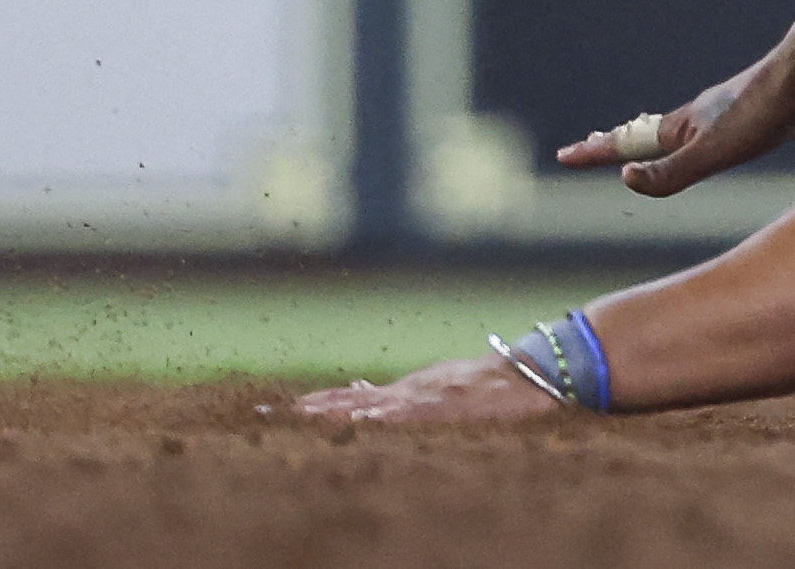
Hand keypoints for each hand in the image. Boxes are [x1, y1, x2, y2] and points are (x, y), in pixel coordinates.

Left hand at [293, 351, 556, 425]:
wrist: (528, 374)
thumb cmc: (485, 387)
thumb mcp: (435, 387)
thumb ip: (395, 394)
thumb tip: (356, 391)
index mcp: (404, 393)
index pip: (349, 399)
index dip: (314, 404)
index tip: (278, 410)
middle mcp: (407, 394)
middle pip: (348, 402)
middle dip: (309, 409)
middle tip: (266, 414)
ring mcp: (425, 399)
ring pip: (372, 407)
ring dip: (335, 413)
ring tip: (300, 418)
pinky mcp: (446, 405)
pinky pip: (411, 413)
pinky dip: (386, 415)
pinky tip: (363, 420)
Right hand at [556, 70, 794, 198]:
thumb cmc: (764, 114)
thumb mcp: (714, 152)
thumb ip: (672, 171)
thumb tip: (626, 179)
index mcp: (684, 126)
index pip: (628, 141)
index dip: (595, 152)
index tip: (564, 155)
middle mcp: (701, 118)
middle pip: (649, 133)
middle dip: (619, 142)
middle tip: (593, 145)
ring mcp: (729, 117)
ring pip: (684, 133)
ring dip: (659, 141)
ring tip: (648, 146)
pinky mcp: (759, 122)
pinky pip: (718, 135)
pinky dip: (700, 142)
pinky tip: (719, 142)